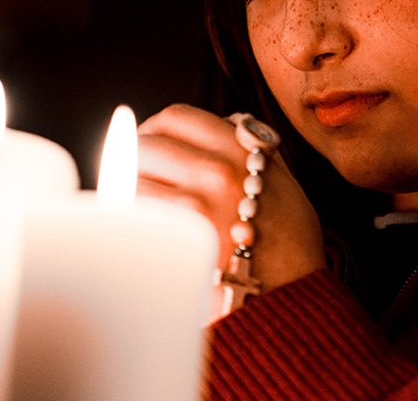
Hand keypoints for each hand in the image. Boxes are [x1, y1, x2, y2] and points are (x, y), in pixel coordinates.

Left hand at [137, 104, 324, 312]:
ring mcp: (196, 204)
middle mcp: (219, 170)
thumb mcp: (283, 184)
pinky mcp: (174, 239)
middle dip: (133, 161)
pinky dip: (126, 219)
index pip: (177, 117)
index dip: (155, 129)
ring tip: (138, 209)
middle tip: (136, 180)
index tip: (149, 143)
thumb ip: (253, 153)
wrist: (291, 301)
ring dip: (126, 192)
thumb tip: (225, 125)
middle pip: (146, 144)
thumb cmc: (289, 247)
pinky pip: (131, 214)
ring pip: (131, 179)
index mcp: (244, 150)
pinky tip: (138, 233)